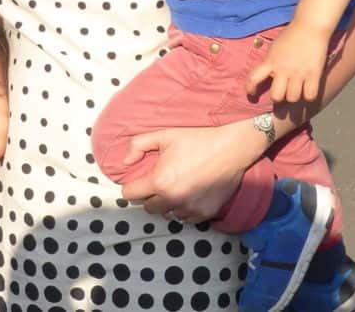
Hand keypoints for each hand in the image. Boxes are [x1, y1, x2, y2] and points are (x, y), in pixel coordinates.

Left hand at [120, 122, 264, 223]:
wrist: (229, 149)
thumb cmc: (196, 141)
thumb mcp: (164, 135)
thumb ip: (138, 145)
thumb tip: (125, 162)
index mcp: (159, 182)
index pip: (131, 195)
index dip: (131, 187)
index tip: (137, 181)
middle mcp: (172, 200)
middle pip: (148, 208)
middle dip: (149, 196)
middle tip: (159, 182)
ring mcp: (189, 209)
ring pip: (167, 215)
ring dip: (167, 205)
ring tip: (176, 188)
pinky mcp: (204, 214)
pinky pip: (185, 219)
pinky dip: (183, 210)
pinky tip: (189, 194)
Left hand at [246, 23, 329, 103]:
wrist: (310, 26)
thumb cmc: (291, 35)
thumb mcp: (274, 48)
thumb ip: (270, 62)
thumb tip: (269, 76)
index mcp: (270, 61)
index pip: (253, 78)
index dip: (250, 89)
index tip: (251, 94)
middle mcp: (283, 69)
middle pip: (276, 97)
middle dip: (277, 98)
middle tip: (281, 93)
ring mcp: (298, 73)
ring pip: (292, 98)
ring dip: (293, 96)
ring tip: (296, 90)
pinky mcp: (314, 74)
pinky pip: (309, 96)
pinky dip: (308, 96)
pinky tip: (308, 90)